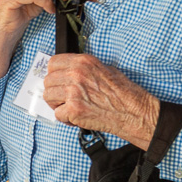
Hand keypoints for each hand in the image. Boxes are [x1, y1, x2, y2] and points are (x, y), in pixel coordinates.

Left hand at [41, 54, 160, 148]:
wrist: (133, 111)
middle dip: (54, 91)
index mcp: (83, 62)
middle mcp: (76, 74)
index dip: (54, 74)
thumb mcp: (105, 69)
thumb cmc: (123, 93)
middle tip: (64, 99)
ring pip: (48, 97)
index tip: (58, 81)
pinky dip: (66, 119)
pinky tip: (77, 118)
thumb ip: (84, 69)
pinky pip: (58, 115)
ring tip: (71, 108)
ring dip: (57, 105)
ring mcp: (73, 92)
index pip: (53, 63)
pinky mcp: (74, 110)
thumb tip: (68, 72)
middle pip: (48, 81)